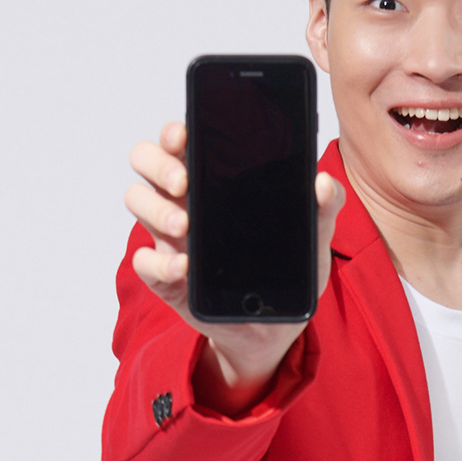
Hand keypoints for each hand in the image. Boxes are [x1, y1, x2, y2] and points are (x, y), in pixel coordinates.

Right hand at [125, 120, 345, 414]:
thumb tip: (324, 183)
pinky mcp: (167, 276)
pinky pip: (144, 262)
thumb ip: (323, 209)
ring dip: (155, 209)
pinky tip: (184, 268)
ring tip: (184, 225)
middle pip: (146, 162)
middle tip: (184, 180)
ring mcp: (171, 238)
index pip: (180, 142)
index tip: (184, 134)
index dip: (174, 132)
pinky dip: (158, 263)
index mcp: (213, 180)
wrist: (276, 328)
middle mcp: (184, 200)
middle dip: (158, 164)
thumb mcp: (313, 239)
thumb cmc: (288, 271)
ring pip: (137, 201)